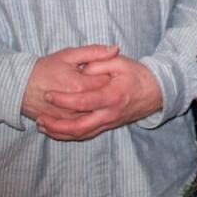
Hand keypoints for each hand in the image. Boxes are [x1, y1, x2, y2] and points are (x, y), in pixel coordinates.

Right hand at [21, 45, 117, 122]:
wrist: (20, 86)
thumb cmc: (45, 68)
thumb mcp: (69, 55)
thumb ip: (93, 52)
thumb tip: (116, 49)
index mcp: (78, 85)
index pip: (105, 83)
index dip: (110, 77)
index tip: (111, 72)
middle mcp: (73, 105)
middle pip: (99, 102)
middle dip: (105, 94)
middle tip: (105, 86)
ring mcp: (67, 117)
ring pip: (91, 117)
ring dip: (98, 109)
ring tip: (98, 99)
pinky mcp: (61, 124)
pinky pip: (78, 128)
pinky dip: (87, 121)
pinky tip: (89, 113)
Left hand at [37, 55, 162, 140]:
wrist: (156, 91)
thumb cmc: (137, 74)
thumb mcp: (120, 62)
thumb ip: (99, 63)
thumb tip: (81, 69)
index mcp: (112, 96)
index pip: (84, 102)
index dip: (64, 100)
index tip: (48, 94)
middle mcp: (110, 113)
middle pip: (79, 127)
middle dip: (57, 125)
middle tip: (40, 117)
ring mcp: (109, 122)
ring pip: (81, 134)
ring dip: (60, 133)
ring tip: (42, 125)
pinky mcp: (108, 125)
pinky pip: (86, 134)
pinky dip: (69, 134)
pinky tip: (56, 130)